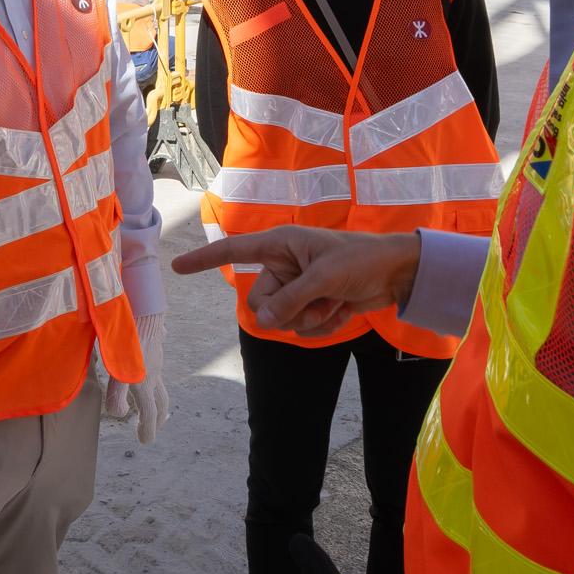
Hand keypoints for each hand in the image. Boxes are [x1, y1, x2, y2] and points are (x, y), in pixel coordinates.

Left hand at [102, 312, 168, 446]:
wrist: (143, 309)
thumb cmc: (127, 342)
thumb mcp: (118, 371)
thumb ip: (117, 395)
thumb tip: (120, 414)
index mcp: (146, 383)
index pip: (150, 412)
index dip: (147, 429)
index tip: (145, 441)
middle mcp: (155, 373)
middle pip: (161, 400)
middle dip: (157, 417)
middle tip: (153, 427)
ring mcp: (156, 358)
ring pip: (158, 381)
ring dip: (155, 395)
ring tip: (147, 399)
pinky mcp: (153, 345)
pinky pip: (155, 362)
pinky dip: (151, 373)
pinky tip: (145, 365)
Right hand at [173, 228, 420, 337]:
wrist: (396, 273)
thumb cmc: (362, 259)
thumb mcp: (325, 277)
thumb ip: (291, 299)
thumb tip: (264, 320)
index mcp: (281, 244)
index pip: (234, 250)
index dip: (204, 258)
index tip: (177, 267)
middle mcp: (283, 265)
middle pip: (260, 300)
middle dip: (288, 309)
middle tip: (318, 300)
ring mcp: (296, 287)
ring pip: (281, 319)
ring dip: (311, 318)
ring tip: (336, 301)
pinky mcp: (310, 305)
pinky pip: (300, 328)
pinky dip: (322, 325)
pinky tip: (342, 310)